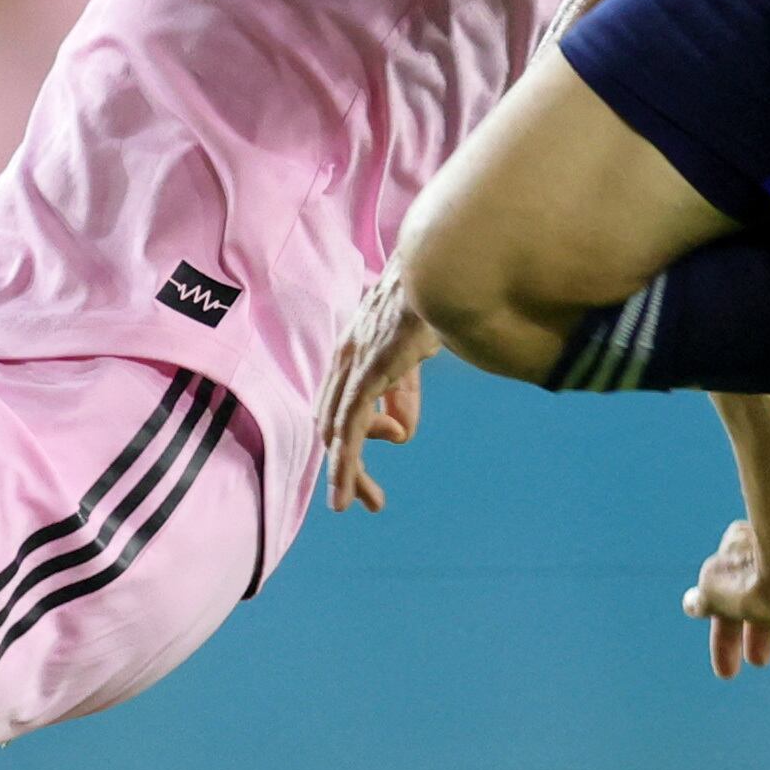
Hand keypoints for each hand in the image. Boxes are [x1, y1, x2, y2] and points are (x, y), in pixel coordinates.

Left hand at [313, 264, 442, 511]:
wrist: (439, 267)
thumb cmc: (431, 303)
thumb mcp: (414, 356)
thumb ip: (401, 393)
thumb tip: (398, 433)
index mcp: (352, 352)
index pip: (338, 406)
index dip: (349, 444)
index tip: (365, 475)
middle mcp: (343, 359)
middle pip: (330, 425)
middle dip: (345, 467)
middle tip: (362, 502)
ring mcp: (353, 364)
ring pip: (335, 433)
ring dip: (348, 473)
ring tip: (368, 501)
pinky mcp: (368, 371)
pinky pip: (348, 427)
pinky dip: (344, 464)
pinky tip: (345, 492)